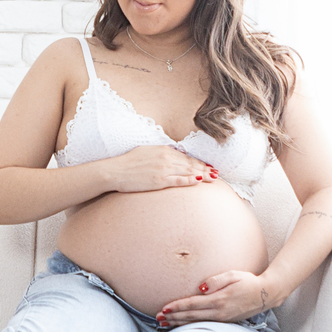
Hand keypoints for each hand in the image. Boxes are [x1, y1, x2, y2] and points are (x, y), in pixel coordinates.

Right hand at [104, 147, 218, 192]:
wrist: (114, 171)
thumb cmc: (127, 163)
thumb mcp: (146, 152)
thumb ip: (160, 153)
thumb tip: (170, 154)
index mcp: (163, 150)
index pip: (186, 156)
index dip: (199, 162)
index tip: (208, 166)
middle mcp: (166, 158)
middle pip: (190, 164)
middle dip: (205, 168)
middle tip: (216, 173)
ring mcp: (163, 169)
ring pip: (188, 171)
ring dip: (202, 174)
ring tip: (213, 178)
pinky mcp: (159, 180)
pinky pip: (178, 180)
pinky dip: (190, 180)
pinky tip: (199, 181)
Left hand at [157, 270, 274, 325]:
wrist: (265, 295)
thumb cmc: (248, 282)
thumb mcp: (233, 275)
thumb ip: (216, 281)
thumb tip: (201, 288)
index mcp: (219, 300)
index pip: (192, 304)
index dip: (177, 307)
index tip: (164, 308)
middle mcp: (219, 312)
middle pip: (190, 316)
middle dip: (172, 317)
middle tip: (157, 318)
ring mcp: (222, 319)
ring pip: (195, 322)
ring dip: (178, 323)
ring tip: (163, 323)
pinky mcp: (224, 322)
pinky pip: (202, 324)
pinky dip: (189, 325)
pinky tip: (180, 325)